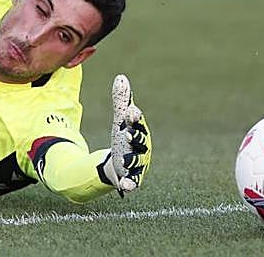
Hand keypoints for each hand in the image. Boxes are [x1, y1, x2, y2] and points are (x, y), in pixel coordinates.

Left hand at [99, 74, 151, 195]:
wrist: (122, 162)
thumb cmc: (125, 137)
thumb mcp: (120, 120)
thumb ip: (121, 101)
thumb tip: (121, 77)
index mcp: (139, 130)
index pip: (137, 122)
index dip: (134, 117)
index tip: (130, 111)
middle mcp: (142, 147)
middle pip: (140, 141)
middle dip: (135, 137)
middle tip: (127, 133)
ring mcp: (138, 163)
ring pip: (137, 161)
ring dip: (131, 159)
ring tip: (124, 160)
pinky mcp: (132, 177)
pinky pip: (133, 181)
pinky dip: (129, 183)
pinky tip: (125, 186)